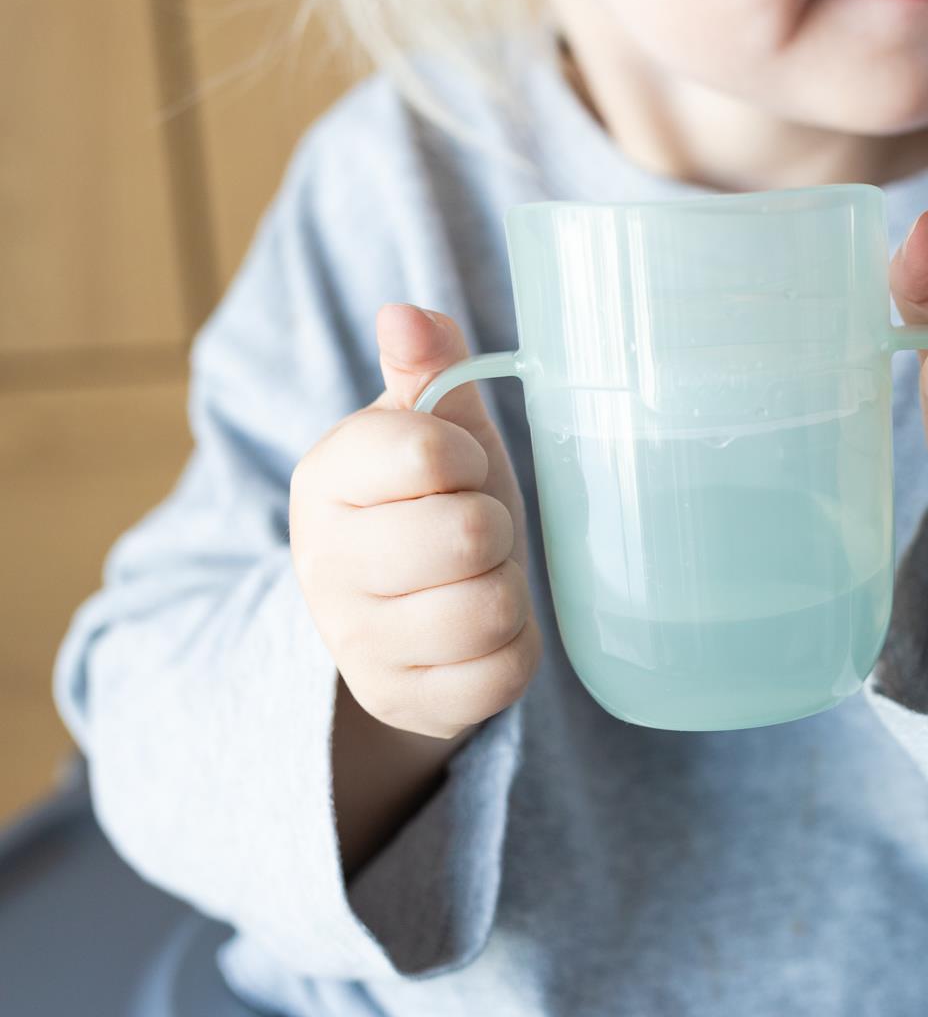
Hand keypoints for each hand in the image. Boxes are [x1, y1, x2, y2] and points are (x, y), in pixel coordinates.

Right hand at [289, 304, 540, 740]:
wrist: (405, 609)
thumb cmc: (431, 499)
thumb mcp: (433, 427)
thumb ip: (428, 365)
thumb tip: (407, 314)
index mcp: (326, 478)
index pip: (429, 451)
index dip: (468, 456)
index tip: (457, 467)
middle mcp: (325, 563)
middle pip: (470, 535)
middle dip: (494, 526)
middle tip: (475, 529)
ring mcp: (358, 642)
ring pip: (489, 609)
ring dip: (508, 587)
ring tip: (480, 576)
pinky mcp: (404, 702)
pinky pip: (501, 676)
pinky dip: (515, 649)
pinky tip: (486, 631)